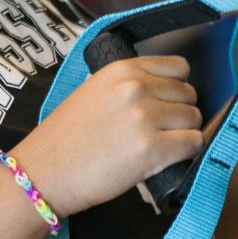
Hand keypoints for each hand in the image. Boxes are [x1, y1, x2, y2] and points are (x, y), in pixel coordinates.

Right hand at [11, 55, 202, 216]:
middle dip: (180, 112)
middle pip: (189, 94)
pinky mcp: (152, 149)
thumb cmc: (66, 138)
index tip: (167, 102)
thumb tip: (166, 91)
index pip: (179, 66)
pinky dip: (187, 152)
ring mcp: (145, 118)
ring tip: (161, 145)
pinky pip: (194, 143)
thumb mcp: (94, 92)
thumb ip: (129, 85)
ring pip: (194, 118)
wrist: (44, 172)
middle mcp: (136, 88)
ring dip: (184, 133)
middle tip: (160, 130)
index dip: (177, 87)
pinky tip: (168, 158)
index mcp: (122, 70)